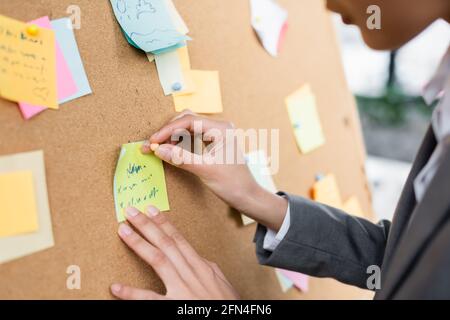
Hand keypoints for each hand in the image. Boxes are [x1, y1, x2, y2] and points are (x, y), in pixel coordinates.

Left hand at [111, 206, 239, 299]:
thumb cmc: (227, 306)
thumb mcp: (222, 284)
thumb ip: (209, 269)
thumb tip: (200, 258)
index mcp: (202, 267)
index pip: (179, 240)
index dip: (164, 223)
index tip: (151, 210)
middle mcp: (191, 274)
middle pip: (166, 243)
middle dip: (147, 225)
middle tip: (131, 211)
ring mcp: (183, 290)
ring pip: (158, 260)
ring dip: (139, 243)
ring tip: (123, 230)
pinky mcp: (175, 307)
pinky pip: (150, 299)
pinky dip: (132, 294)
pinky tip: (116, 287)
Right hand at [142, 110, 287, 230]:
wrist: (248, 196)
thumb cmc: (232, 184)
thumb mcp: (205, 170)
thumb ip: (181, 158)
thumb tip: (158, 149)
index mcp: (221, 128)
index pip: (188, 121)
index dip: (167, 130)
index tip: (153, 141)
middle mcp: (220, 127)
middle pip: (186, 120)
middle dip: (168, 132)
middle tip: (152, 145)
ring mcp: (218, 134)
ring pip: (188, 128)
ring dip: (172, 137)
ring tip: (159, 148)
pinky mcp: (214, 143)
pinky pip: (193, 137)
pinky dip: (180, 142)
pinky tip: (171, 151)